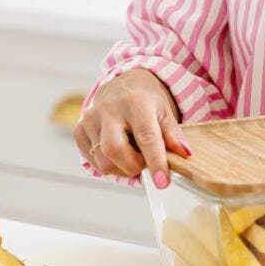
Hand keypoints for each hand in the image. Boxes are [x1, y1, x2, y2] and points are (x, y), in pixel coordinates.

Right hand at [74, 68, 191, 187]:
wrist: (123, 84)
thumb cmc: (146, 100)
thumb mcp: (164, 112)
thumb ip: (173, 134)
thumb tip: (185, 154)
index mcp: (136, 102)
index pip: (146, 136)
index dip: (155, 161)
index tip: (162, 182)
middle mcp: (109, 109)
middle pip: (115, 150)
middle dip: (133, 166)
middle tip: (145, 163)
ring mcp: (91, 119)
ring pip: (103, 161)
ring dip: (122, 168)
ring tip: (133, 155)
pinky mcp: (79, 130)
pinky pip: (92, 160)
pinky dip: (108, 165)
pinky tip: (118, 152)